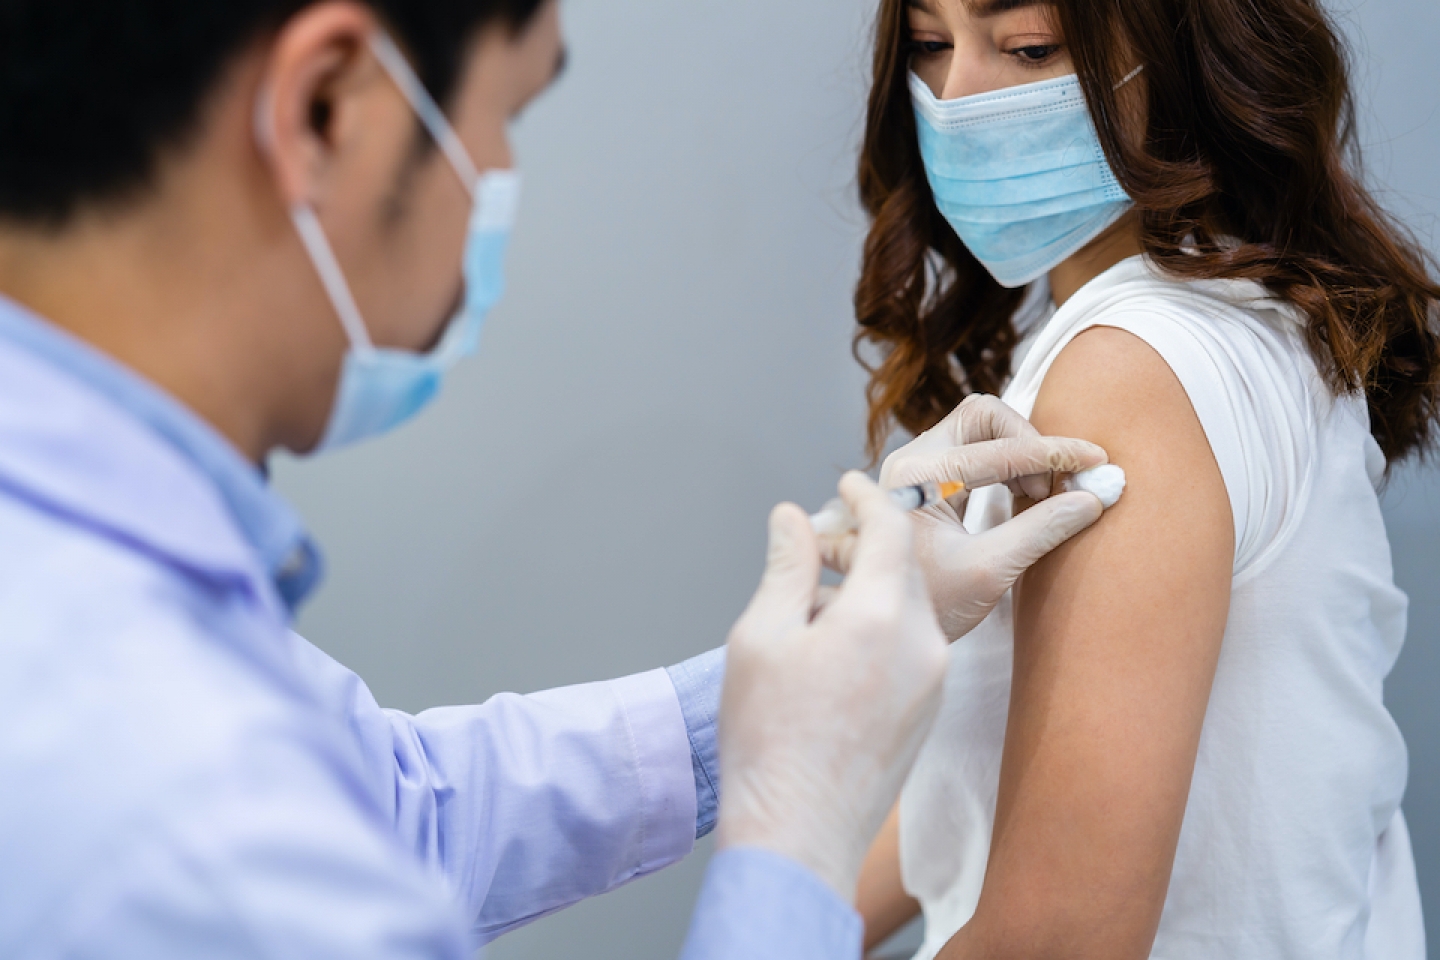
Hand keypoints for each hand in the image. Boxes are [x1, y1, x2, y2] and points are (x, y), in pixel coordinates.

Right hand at [717, 473, 946, 901]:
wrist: (799, 834)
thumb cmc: (768, 740)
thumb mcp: (761, 637)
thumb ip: (787, 568)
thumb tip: (793, 517)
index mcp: (878, 615)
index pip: (890, 528)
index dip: (868, 497)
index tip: (847, 483)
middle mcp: (922, 642)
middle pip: (905, 566)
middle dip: (871, 542)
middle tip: (826, 538)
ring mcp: (933, 680)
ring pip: (911, 607)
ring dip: (874, 588)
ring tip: (820, 600)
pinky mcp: (930, 711)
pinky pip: (914, 645)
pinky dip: (884, 627)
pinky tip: (838, 648)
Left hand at [821, 395, 1108, 639]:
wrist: (885, 627)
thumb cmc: (928, 604)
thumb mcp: (988, 571)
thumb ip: (1040, 530)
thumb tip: (1092, 499)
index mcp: (919, 477)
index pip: (1001, 448)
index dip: (1055, 454)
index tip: (1097, 461)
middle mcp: (911, 460)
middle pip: (983, 416)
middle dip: (1028, 441)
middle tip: (1051, 488)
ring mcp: (916, 467)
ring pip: (979, 429)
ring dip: (1019, 452)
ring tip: (1039, 498)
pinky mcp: (926, 480)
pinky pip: (973, 449)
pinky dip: (1006, 464)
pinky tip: (1024, 497)